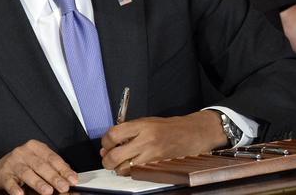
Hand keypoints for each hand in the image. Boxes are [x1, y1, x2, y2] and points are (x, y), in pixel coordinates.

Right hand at [0, 140, 78, 194]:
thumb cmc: (22, 166)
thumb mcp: (38, 162)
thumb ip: (53, 168)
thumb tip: (70, 177)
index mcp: (35, 147)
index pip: (52, 158)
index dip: (63, 169)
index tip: (73, 179)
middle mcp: (23, 152)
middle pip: (41, 165)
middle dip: (54, 177)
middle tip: (63, 186)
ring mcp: (12, 162)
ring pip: (27, 172)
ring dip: (38, 183)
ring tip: (48, 191)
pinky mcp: (3, 174)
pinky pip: (10, 182)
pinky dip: (15, 188)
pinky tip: (20, 194)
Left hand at [100, 111, 224, 174]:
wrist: (191, 134)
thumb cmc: (167, 127)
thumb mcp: (145, 122)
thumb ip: (127, 131)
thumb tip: (108, 145)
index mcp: (141, 126)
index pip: (113, 135)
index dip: (105, 142)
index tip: (106, 144)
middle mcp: (145, 141)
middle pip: (115, 156)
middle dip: (107, 160)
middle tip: (108, 158)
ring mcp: (151, 155)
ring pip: (124, 169)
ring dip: (118, 168)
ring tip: (120, 162)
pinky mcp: (157, 166)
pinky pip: (136, 173)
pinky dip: (130, 172)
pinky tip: (132, 166)